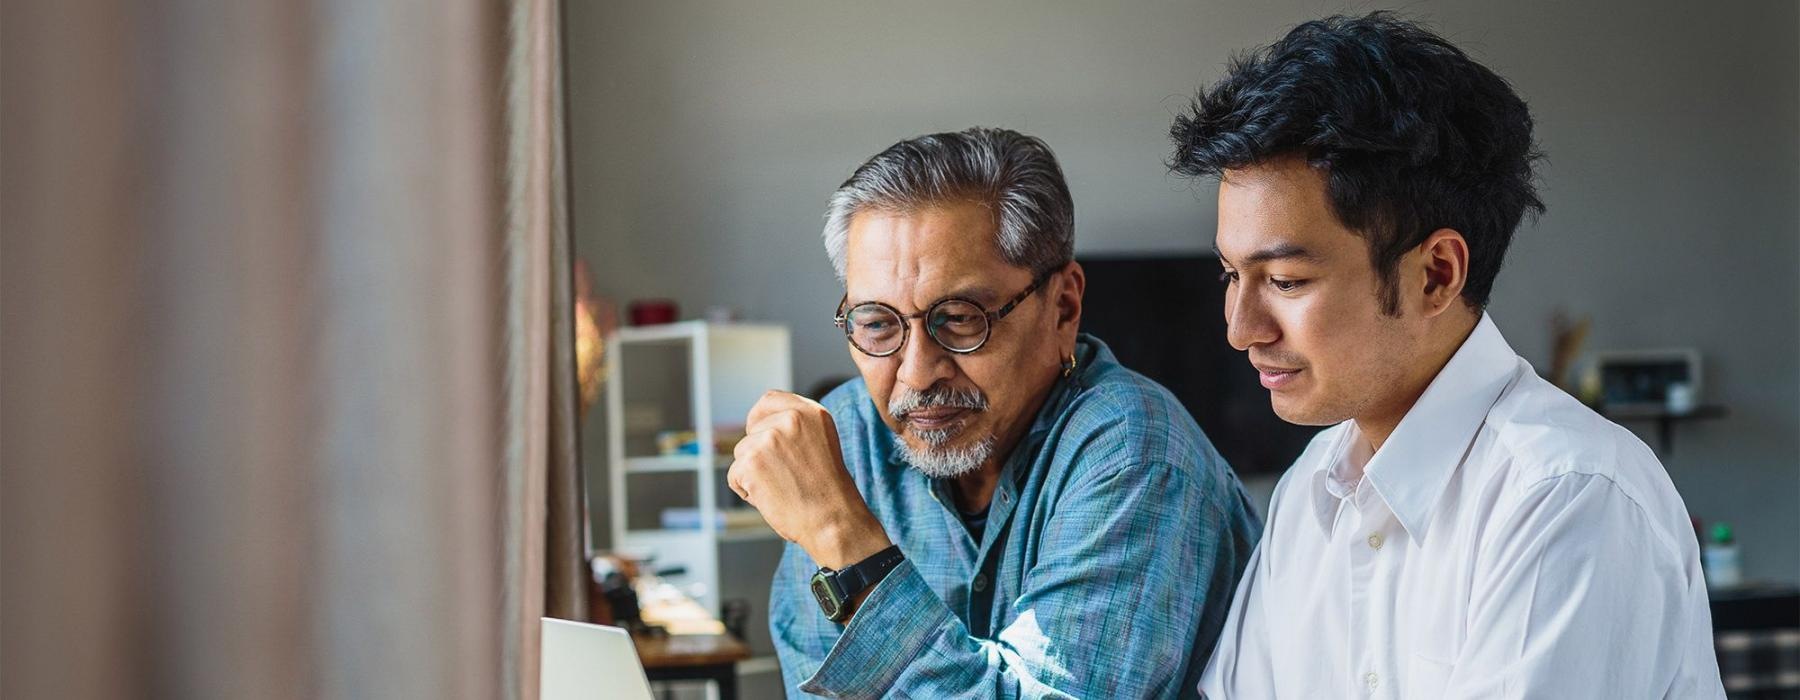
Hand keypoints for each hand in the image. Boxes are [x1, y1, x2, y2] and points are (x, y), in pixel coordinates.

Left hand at [728, 391, 890, 569]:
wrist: (833, 521)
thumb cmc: (828, 492)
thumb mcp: (820, 444)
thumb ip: (795, 430)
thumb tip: (762, 427)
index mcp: (811, 412)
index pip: (769, 400)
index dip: (759, 418)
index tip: (759, 432)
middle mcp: (790, 419)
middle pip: (751, 432)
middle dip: (758, 455)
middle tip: (785, 476)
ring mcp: (769, 439)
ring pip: (741, 455)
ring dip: (753, 474)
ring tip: (782, 488)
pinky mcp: (751, 461)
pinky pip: (735, 476)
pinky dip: (747, 491)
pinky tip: (772, 498)